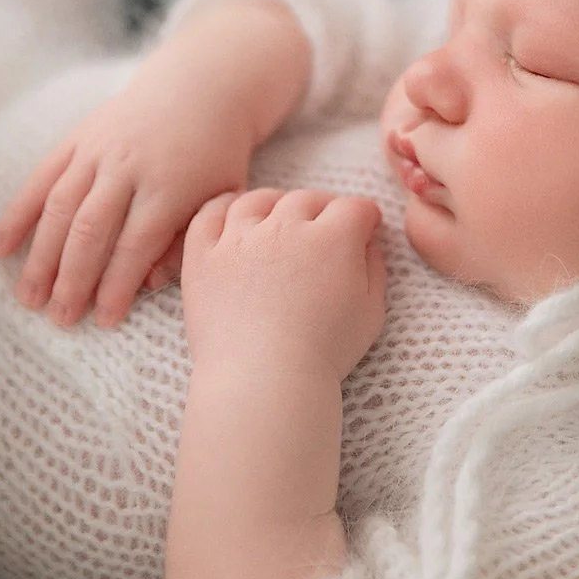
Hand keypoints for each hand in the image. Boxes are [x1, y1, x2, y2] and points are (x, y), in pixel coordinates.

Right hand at [0, 68, 254, 328]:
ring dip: (41, 256)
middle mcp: (128, 166)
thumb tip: (147, 284)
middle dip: (72, 279)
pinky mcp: (78, 139)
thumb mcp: (221, 199)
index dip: (117, 285)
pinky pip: (41, 178)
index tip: (104, 321)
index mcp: (170, 185)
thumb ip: (189, 242)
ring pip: (61, 208)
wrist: (199, 89)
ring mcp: (98, 150)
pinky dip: (18, 214)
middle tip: (60, 319)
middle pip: (91, 229)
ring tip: (28, 298)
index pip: (136, 244)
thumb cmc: (215, 156)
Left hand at [181, 189, 386, 381]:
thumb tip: (367, 241)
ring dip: (274, 204)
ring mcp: (240, 240)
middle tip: (324, 228)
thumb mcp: (372, 312)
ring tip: (278, 220)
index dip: (363, 217)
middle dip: (322, 209)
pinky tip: (232, 216)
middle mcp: (285, 228)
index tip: (364, 228)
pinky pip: (209, 216)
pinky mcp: (203, 257)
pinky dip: (222, 208)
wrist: (265, 380)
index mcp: (332, 239)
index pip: (353, 207)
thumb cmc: (324, 353)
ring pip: (258, 201)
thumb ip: (374, 268)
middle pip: (306, 199)